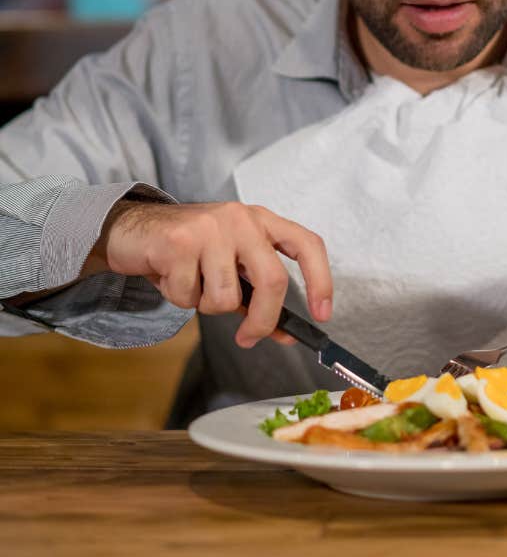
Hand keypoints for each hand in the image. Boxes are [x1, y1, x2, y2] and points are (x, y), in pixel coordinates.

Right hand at [91, 200, 332, 348]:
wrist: (133, 229)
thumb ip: (258, 296)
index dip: (321, 280)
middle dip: (263, 320)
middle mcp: (242, 219)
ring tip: (193, 283)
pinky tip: (171, 276)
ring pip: (227, 297)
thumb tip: (285, 334)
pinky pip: (190, 296)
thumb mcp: (230, 266)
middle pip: (273, 281)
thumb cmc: (187, 250)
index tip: (323, 314)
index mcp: (261, 221)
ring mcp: (212, 228)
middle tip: (249, 337)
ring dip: (207, 305)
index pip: (307, 244)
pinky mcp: (180, 242)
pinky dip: (179, 298)